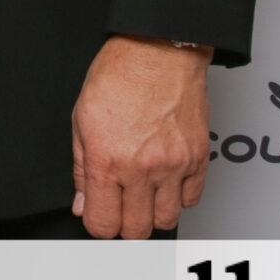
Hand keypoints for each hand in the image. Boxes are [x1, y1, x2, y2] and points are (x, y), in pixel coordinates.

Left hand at [70, 35, 210, 238]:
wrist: (157, 49)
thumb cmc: (119, 76)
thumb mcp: (82, 119)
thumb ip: (81, 168)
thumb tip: (83, 202)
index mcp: (106, 160)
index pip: (103, 223)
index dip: (98, 224)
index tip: (99, 215)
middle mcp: (141, 168)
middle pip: (136, 230)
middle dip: (125, 224)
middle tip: (121, 206)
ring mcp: (173, 165)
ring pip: (166, 220)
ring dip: (153, 213)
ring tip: (144, 193)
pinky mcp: (197, 157)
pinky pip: (192, 199)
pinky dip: (179, 196)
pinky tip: (166, 180)